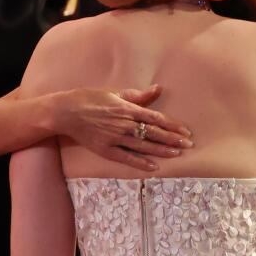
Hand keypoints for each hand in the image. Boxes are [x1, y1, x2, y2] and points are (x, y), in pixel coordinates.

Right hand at [51, 85, 192, 170]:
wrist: (66, 112)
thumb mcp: (115, 93)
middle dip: (172, 139)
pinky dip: (141, 163)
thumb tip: (158, 89)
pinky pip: (127, 158)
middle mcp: (124, 124)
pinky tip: (154, 167)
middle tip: (188, 145)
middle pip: (154, 133)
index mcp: (128, 109)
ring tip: (177, 154)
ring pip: (144, 146)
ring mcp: (115, 138)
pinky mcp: (106, 150)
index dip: (172, 125)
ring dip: (162, 150)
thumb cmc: (90, 99)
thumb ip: (138, 95)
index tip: (185, 131)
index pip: (156, 118)